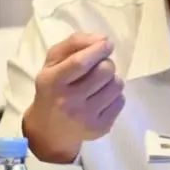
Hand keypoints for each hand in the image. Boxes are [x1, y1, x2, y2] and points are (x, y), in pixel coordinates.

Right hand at [23, 33, 124, 162]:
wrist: (50, 130)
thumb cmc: (52, 88)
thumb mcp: (52, 62)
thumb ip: (74, 43)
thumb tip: (103, 39)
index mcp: (52, 82)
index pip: (80, 62)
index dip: (98, 50)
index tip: (107, 44)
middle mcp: (68, 102)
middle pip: (104, 71)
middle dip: (106, 63)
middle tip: (99, 67)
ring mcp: (85, 118)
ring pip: (116, 85)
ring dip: (111, 79)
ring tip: (99, 83)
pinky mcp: (100, 128)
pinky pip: (120, 101)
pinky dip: (114, 95)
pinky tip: (101, 98)